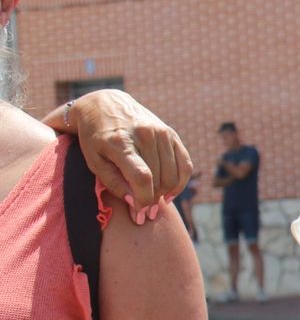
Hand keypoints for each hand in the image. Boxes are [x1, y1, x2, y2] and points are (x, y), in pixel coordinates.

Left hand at [53, 90, 191, 210]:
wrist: (106, 104)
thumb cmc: (95, 137)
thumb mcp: (93, 160)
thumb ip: (113, 182)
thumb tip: (136, 203)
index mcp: (121, 141)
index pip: (142, 177)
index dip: (144, 199)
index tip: (139, 213)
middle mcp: (144, 134)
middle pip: (159, 179)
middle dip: (153, 201)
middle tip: (146, 215)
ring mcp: (161, 132)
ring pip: (173, 175)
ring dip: (165, 194)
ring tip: (155, 204)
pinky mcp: (171, 133)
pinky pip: (185, 164)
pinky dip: (180, 183)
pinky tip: (169, 194)